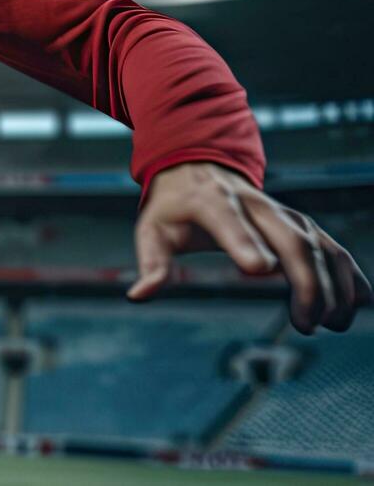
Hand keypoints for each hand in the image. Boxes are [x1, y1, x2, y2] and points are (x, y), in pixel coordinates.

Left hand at [127, 161, 371, 333]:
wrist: (198, 167)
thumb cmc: (174, 207)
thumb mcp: (152, 230)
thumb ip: (151, 263)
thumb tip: (138, 295)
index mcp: (212, 203)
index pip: (232, 223)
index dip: (246, 243)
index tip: (261, 272)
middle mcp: (256, 205)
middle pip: (291, 238)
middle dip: (307, 282)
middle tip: (306, 325)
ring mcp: (283, 213)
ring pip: (320, 244)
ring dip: (335, 284)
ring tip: (333, 323)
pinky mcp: (301, 223)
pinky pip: (333, 246)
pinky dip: (350, 274)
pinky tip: (359, 303)